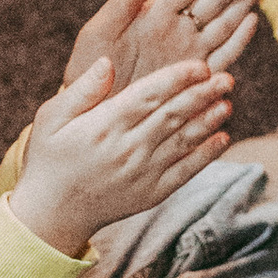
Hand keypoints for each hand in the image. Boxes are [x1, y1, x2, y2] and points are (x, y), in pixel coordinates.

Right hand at [10, 49, 232, 253]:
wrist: (52, 215)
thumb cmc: (49, 160)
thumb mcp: (50, 119)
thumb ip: (82, 90)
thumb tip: (108, 62)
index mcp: (105, 125)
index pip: (149, 96)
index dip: (178, 79)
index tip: (200, 65)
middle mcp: (128, 149)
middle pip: (173, 116)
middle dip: (202, 95)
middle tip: (226, 78)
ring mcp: (143, 173)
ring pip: (184, 141)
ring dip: (209, 121)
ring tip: (227, 103)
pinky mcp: (152, 193)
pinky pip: (185, 172)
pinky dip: (206, 155)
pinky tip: (223, 138)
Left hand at [64, 0, 266, 94]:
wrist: (93, 111)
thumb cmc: (88, 69)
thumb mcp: (98, 33)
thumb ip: (121, 2)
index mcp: (153, 13)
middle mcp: (176, 30)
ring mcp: (188, 53)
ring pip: (224, 22)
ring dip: (244, 1)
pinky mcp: (196, 79)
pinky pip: (222, 56)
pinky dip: (237, 41)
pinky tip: (251, 21)